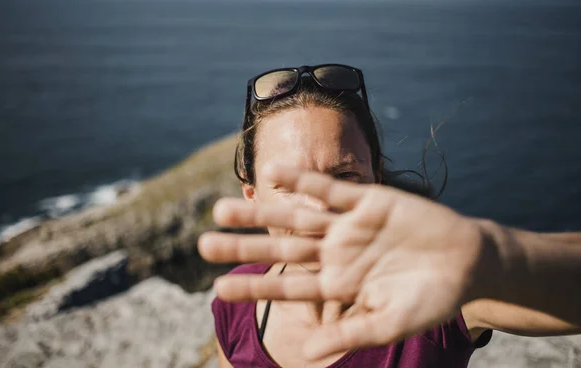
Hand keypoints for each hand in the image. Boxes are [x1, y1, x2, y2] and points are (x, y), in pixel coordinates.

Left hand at [199, 165, 495, 359]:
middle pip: (280, 250)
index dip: (252, 288)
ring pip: (295, 217)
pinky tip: (272, 175)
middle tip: (203, 244)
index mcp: (337, 284)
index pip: (286, 287)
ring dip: (260, 212)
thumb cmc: (431, 299)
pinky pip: (328, 189)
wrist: (467, 263)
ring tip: (220, 208)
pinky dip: (302, 181)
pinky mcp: (366, 200)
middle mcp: (335, 253)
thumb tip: (307, 353)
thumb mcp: (389, 322)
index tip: (216, 289)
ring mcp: (347, 226)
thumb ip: (348, 332)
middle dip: (243, 247)